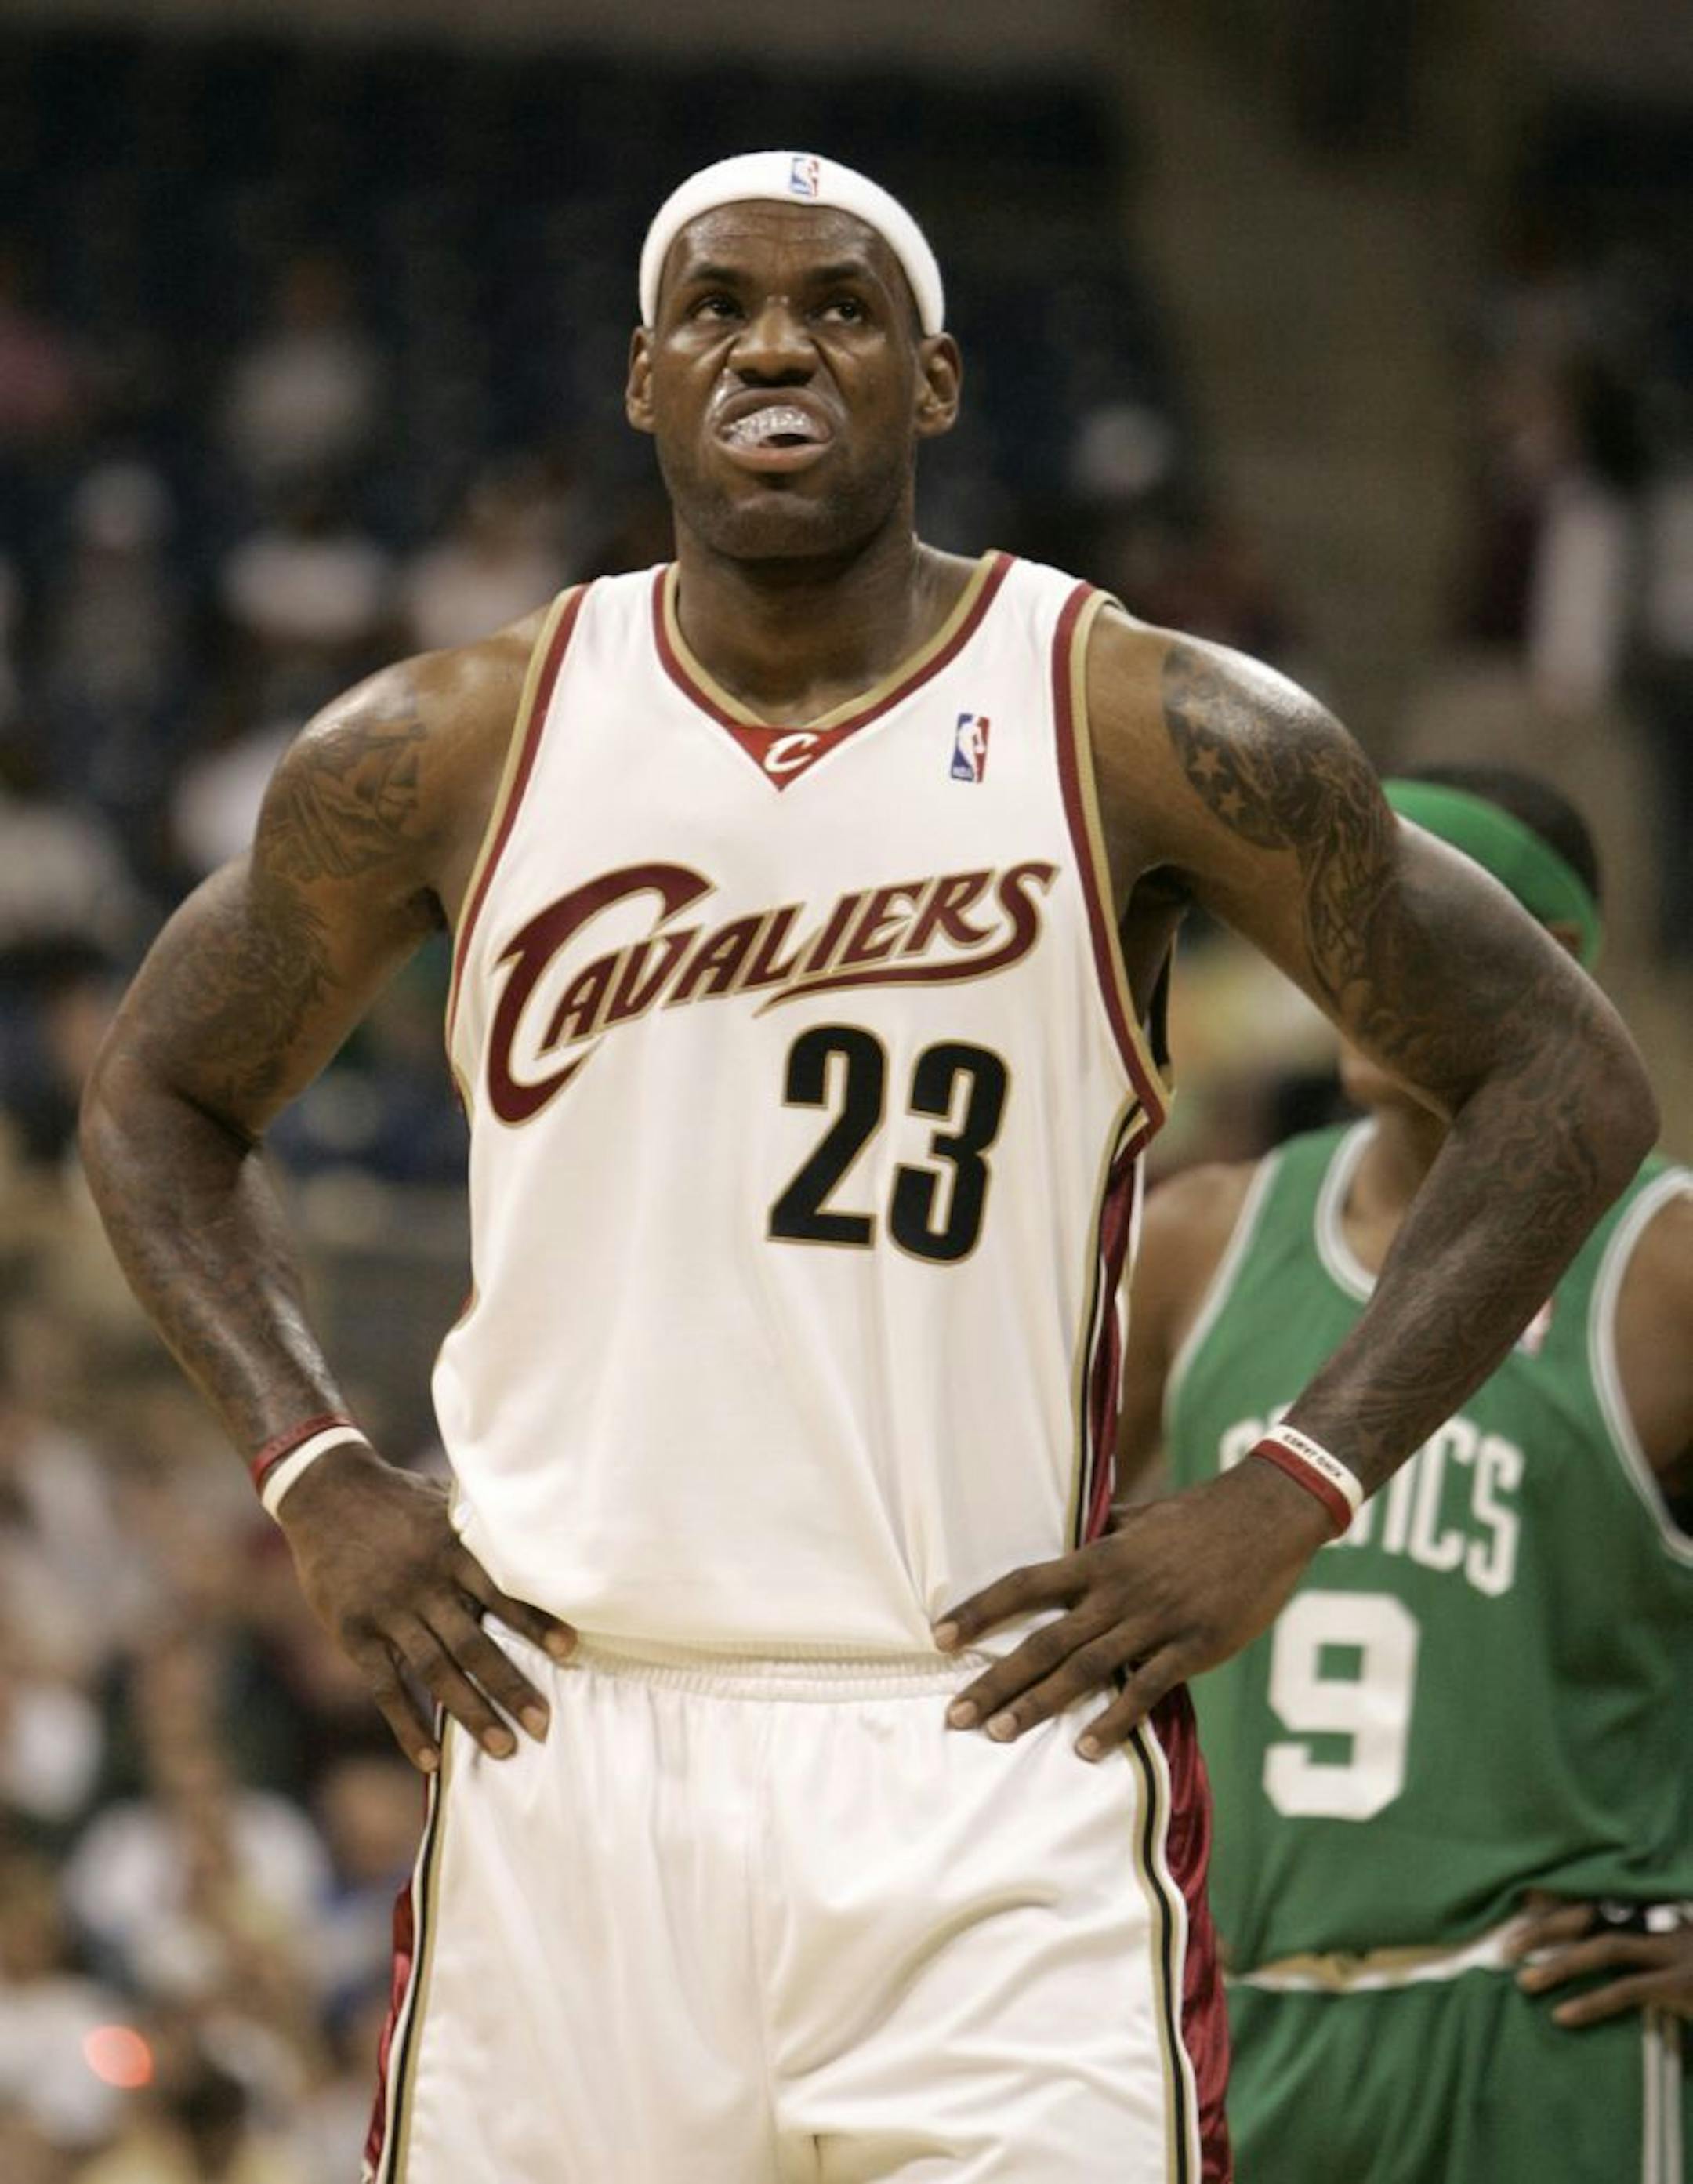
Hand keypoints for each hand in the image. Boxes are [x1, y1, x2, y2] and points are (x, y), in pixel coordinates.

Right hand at [278, 1441, 574, 1772]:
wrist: (327, 1492)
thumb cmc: (401, 1500)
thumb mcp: (448, 1505)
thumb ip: (484, 1535)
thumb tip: (544, 1547)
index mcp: (453, 1550)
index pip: (502, 1592)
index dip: (536, 1623)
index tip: (570, 1652)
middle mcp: (424, 1584)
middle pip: (473, 1645)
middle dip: (511, 1687)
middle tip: (544, 1725)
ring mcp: (388, 1612)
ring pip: (435, 1671)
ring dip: (471, 1713)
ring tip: (504, 1747)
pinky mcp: (355, 1633)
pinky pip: (385, 1687)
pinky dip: (408, 1725)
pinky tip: (431, 1760)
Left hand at [933, 1457, 1331, 1757]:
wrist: (1269, 1515)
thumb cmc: (1204, 1512)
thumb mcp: (1144, 1516)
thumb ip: (1108, 1533)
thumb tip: (1082, 1533)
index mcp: (1101, 1557)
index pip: (1024, 1585)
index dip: (980, 1610)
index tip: (940, 1636)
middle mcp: (1118, 1590)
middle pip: (1043, 1640)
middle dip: (995, 1679)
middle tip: (955, 1714)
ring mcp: (1155, 1621)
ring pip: (1083, 1670)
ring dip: (1038, 1704)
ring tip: (999, 1734)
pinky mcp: (1193, 1646)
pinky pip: (1144, 1690)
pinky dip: (1112, 1722)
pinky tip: (1085, 1750)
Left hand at [1509, 1895, 1692, 2026]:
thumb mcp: (1673, 1958)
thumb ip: (1638, 1950)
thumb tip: (1583, 1954)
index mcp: (1654, 1914)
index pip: (1596, 1900)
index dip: (1555, 1902)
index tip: (1518, 1905)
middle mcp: (1661, 1924)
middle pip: (1593, 1915)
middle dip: (1545, 1928)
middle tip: (1506, 1947)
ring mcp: (1673, 1951)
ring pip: (1605, 1948)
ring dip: (1560, 1964)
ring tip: (1524, 1983)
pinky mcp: (1682, 1983)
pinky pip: (1627, 1990)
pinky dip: (1592, 2001)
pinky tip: (1562, 2016)